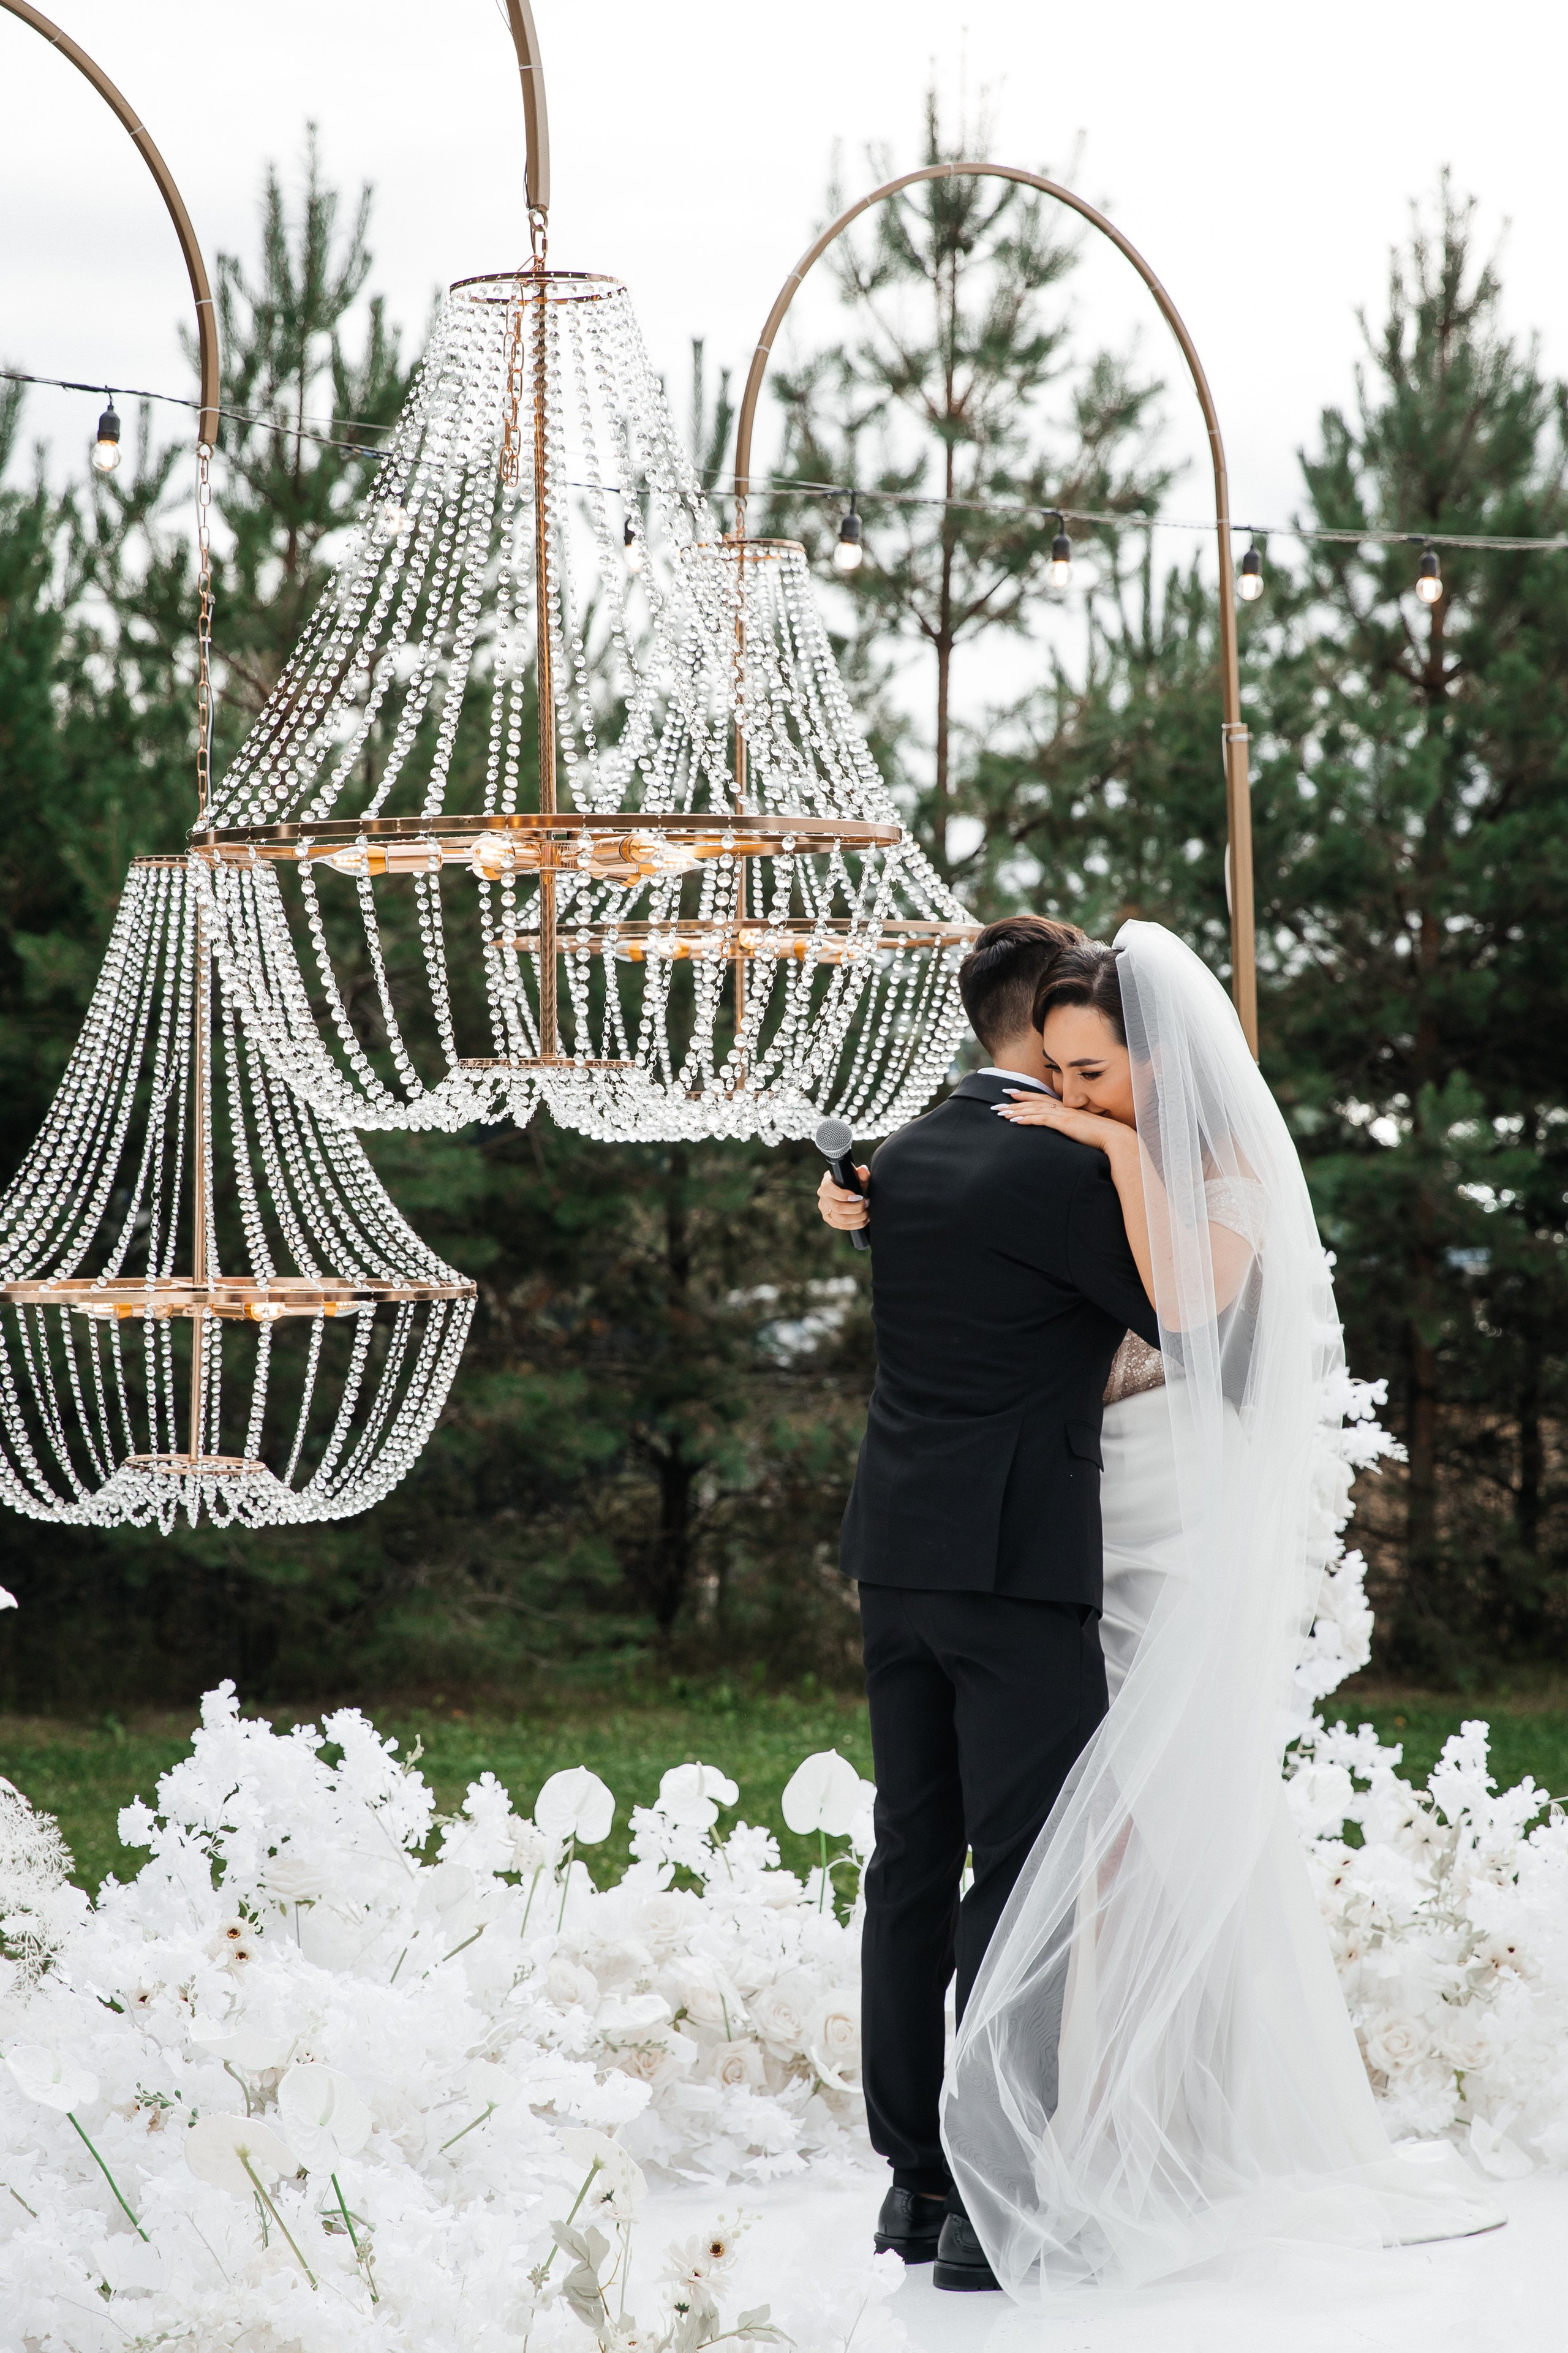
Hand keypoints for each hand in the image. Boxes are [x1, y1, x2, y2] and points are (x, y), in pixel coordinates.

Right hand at [818, 1165, 869, 1230]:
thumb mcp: (858, 1179)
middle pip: (837, 1207)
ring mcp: (824, 1209)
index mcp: (826, 1182)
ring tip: (867, 1213)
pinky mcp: (829, 1219)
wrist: (850, 1192)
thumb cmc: (853, 1184)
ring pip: (840, 1219)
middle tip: (867, 1204)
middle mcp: (822, 1196)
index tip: (859, 1196)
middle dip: (856, 1208)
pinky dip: (855, 1224)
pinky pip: (841, 1226)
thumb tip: (863, 1170)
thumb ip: (862, 1175)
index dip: (843, 1195)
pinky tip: (863, 1220)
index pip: (828, 1189)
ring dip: (857, 1217)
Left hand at [994, 1090, 1127, 1155]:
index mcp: (1066, 1109)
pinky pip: (1041, 1120)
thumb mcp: (1082, 1129)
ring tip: (1000, 1114)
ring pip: (1034, 1110)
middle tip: (996, 1104)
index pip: (1041, 1099)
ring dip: (1016, 1111)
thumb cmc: (1101, 1136)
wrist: (1115, 1137)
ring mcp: (1063, 1115)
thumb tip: (1063, 1131)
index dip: (1025, 1096)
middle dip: (1014, 1102)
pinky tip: (1015, 1121)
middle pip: (1033, 1102)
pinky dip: (1027, 1120)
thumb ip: (1071, 1127)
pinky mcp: (1064, 1123)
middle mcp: (1063, 1108)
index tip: (1010, 1094)